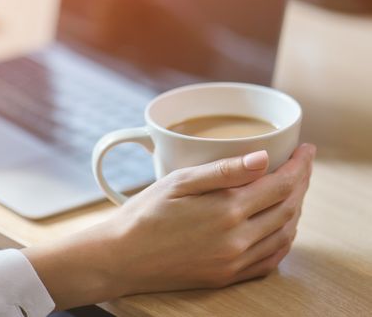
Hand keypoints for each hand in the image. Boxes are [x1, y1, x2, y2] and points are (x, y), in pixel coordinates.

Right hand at [23, 144, 315, 309]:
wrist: (121, 257)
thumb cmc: (144, 214)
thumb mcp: (178, 182)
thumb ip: (223, 171)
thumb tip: (263, 159)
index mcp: (227, 210)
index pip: (282, 184)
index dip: (300, 165)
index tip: (306, 150)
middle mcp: (238, 238)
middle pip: (288, 208)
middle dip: (301, 184)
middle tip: (302, 166)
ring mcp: (234, 261)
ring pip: (284, 235)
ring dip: (295, 211)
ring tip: (293, 193)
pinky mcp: (226, 277)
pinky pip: (270, 261)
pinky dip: (283, 242)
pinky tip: (280, 230)